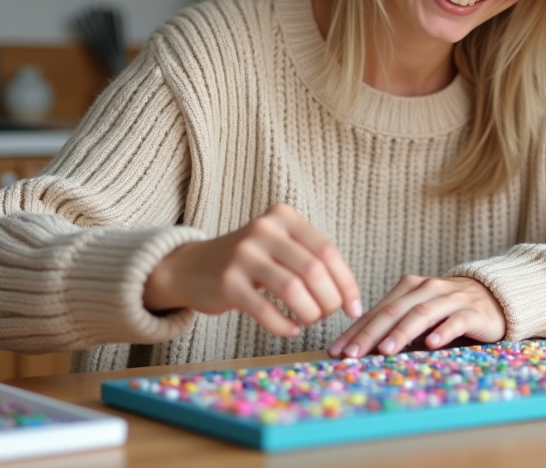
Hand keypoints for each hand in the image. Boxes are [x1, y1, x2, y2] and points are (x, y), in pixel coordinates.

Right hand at [143, 204, 360, 338]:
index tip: (354, 306)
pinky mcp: (227, 282)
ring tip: (310, 321)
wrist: (191, 267)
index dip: (346, 283)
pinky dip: (285, 326)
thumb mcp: (279, 245)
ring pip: (293, 289)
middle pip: (314, 270)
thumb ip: (311, 258)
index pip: (327, 251)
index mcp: (283, 216)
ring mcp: (243, 255)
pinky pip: (267, 311)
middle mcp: (264, 229)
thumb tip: (350, 296)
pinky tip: (291, 329)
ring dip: (310, 313)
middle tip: (329, 315)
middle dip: (329, 300)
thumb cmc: (249, 262)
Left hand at [327, 275, 504, 357]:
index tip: (336, 352)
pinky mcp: (472, 311)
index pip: (376, 311)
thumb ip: (394, 328)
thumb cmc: (447, 311)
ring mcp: (450, 298)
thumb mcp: (419, 316)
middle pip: (394, 311)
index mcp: (408, 288)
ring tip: (385, 350)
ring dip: (401, 332)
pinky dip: (442, 331)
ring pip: (421, 313)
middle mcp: (426, 288)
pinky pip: (455, 320)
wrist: (494, 297)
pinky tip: (430, 344)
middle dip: (370, 333)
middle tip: (353, 354)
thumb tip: (358, 351)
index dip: (355, 331)